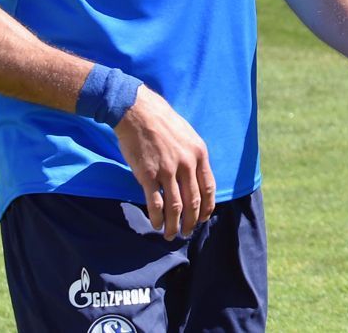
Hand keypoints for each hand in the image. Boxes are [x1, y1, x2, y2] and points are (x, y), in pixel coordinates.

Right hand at [113, 85, 214, 238]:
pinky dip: (157, 217)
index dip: (206, 207)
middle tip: (187, 232)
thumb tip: (196, 176)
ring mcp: (167, 170)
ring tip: (171, 235)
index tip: (203, 218)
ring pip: (175, 206)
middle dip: (192, 221)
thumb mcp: (188, 135)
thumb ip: (193, 156)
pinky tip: (156, 224)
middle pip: (193, 200)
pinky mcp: (147, 174)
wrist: (138, 112)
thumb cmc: (162, 122)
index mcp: (199, 153)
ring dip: (174, 224)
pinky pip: (155, 202)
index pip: (208, 187)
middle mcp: (186, 164)